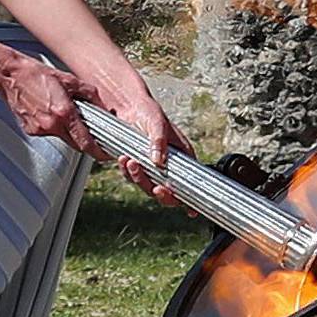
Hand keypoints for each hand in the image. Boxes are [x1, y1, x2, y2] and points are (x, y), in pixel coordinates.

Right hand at [0, 55, 102, 157]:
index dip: (98, 151)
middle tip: (91, 131)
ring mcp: (39, 130)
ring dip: (68, 130)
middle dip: (84, 140)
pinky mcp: (30, 131)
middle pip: (75, 143)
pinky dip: (54, 126)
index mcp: (63, 112)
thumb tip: (105, 108)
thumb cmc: (38, 75)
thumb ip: (90, 95)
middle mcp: (51, 125)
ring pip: (62, 137)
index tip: (105, 153)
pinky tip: (50, 112)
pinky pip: (49, 133)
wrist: (11, 76)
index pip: (85, 142)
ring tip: (64, 112)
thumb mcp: (71, 80)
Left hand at [74, 69, 194, 208]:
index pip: (192, 182)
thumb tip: (159, 161)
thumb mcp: (156, 121)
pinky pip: (134, 176)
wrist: (126, 106)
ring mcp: (153, 166)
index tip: (191, 209)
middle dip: (162, 192)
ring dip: (140, 178)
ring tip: (131, 162)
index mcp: (182, 155)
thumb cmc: (147, 111)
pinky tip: (124, 160)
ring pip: (149, 185)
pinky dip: (128, 171)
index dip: (191, 199)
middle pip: (170, 191)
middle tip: (157, 188)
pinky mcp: (138, 166)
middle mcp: (170, 164)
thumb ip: (159, 140)